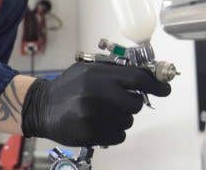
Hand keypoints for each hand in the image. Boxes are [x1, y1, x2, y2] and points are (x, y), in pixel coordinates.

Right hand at [21, 62, 170, 145]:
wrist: (41, 108)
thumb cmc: (68, 88)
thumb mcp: (87, 70)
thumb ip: (113, 70)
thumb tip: (146, 74)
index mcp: (97, 74)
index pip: (137, 78)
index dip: (155, 84)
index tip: (165, 88)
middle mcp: (96, 93)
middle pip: (135, 103)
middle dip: (133, 104)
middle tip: (121, 102)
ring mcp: (93, 115)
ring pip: (128, 121)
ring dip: (120, 118)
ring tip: (101, 113)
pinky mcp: (90, 133)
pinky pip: (119, 135)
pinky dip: (113, 131)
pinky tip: (98, 124)